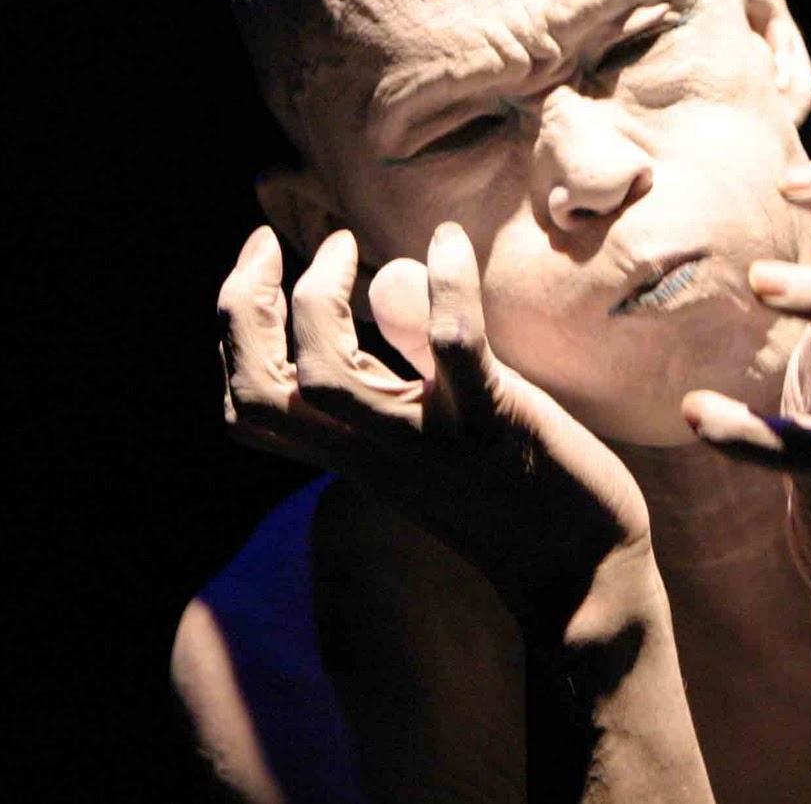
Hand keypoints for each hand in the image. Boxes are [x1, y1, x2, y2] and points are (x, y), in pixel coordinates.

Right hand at [216, 222, 651, 634]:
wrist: (577, 569)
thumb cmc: (507, 485)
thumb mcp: (436, 423)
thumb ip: (404, 361)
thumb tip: (387, 278)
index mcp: (352, 451)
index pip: (249, 405)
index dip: (233, 329)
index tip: (260, 259)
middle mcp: (375, 452)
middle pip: (261, 393)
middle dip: (244, 308)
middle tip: (269, 243)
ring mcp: (432, 442)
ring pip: (329, 382)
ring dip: (320, 298)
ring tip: (347, 243)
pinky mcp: (497, 427)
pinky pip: (457, 352)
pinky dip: (447, 290)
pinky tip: (448, 241)